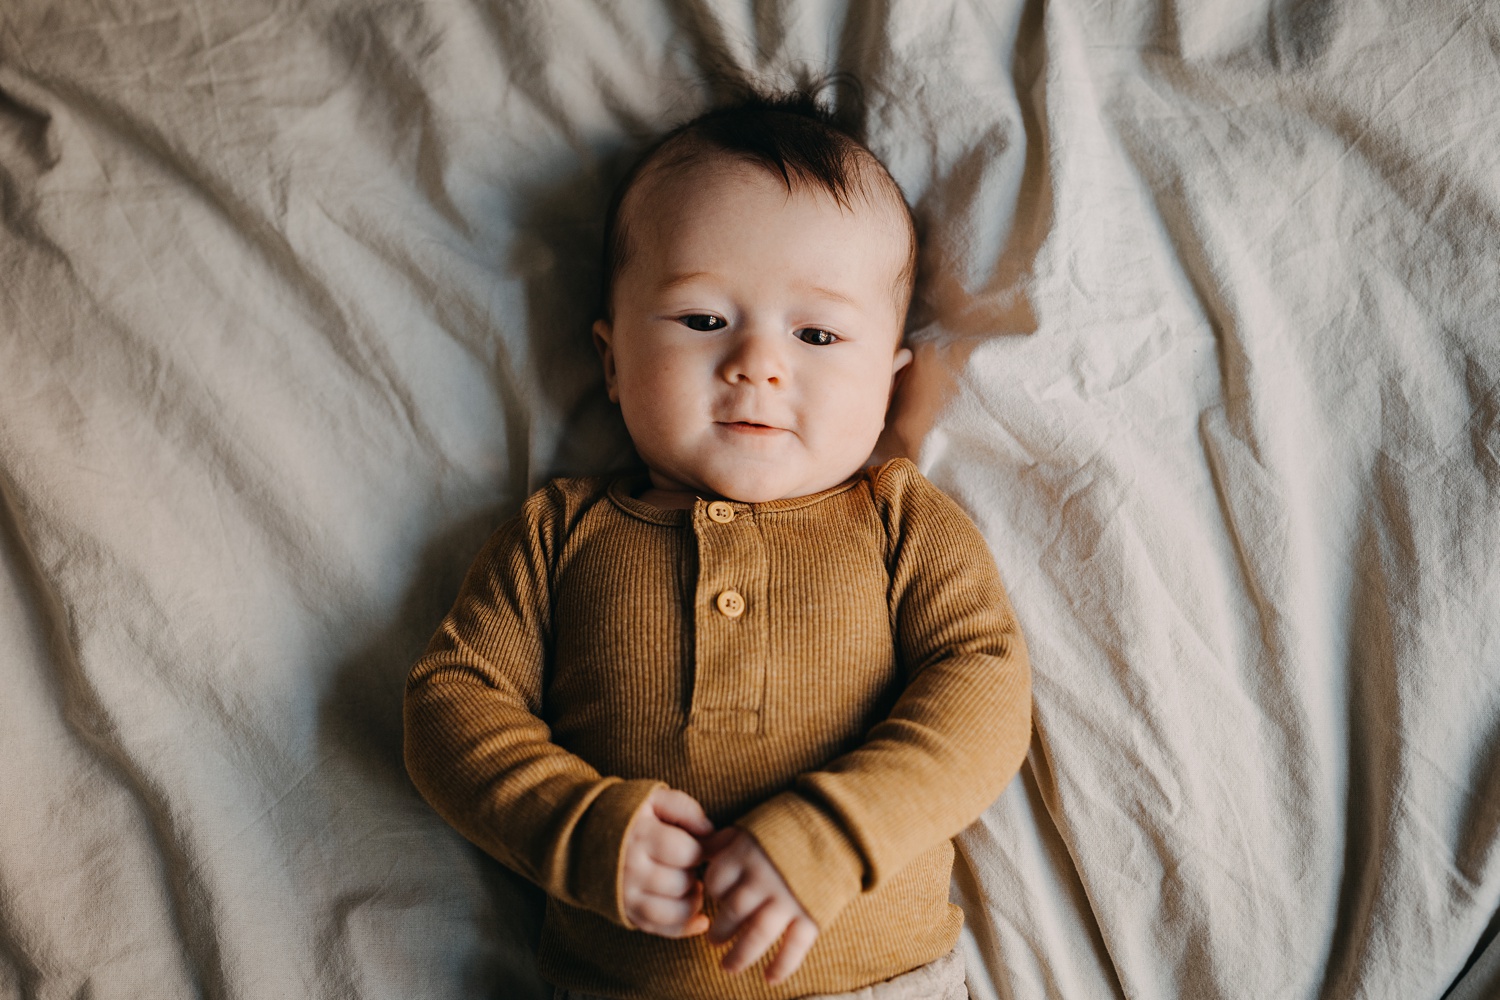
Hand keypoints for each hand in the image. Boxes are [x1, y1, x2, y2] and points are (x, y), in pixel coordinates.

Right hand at [621, 788, 714, 936]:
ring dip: (693, 902)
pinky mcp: (625, 912)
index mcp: (640, 836)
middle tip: (689, 864)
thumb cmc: (628, 815)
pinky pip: (659, 929)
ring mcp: (626, 895)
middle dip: (694, 874)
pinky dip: (684, 928)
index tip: (699, 845)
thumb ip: (685, 809)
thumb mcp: (654, 800)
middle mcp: (631, 869)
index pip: (687, 852)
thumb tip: (713, 833)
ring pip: (673, 912)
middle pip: (682, 883)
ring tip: (693, 887)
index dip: (702, 850)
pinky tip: (699, 919)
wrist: (581, 836)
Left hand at [702, 828, 819, 982]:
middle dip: (719, 931)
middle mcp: (764, 877)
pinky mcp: (812, 913)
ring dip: (740, 956)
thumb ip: (723, 841)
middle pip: (732, 913)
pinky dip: (782, 965)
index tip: (718, 899)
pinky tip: (769, 978)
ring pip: (757, 934)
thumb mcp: (752, 827)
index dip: (713, 893)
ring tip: (727, 967)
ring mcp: (788, 897)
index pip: (716, 882)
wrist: (836, 828)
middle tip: (714, 940)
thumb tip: (695, 850)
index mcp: (746, 852)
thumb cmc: (786, 829)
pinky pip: (795, 946)